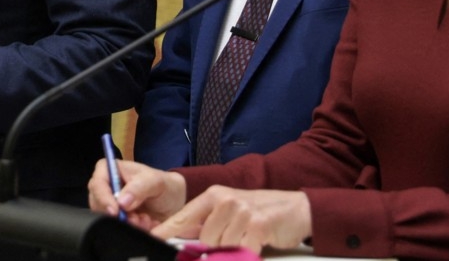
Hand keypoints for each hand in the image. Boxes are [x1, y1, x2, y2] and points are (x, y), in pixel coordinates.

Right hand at [88, 158, 186, 230]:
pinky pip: (117, 227)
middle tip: (134, 219)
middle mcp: (108, 187)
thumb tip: (121, 201)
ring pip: (107, 218)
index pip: (97, 182)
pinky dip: (132, 229)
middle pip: (98, 203)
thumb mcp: (155, 181)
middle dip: (116, 214)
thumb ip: (139, 187)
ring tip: (145, 220)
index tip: (115, 210)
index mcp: (111, 169)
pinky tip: (145, 223)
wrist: (174, 203)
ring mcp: (112, 204)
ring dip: (127, 222)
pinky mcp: (118, 218)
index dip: (102, 196)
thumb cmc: (164, 185)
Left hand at [153, 186, 311, 251]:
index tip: (153, 239)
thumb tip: (182, 237)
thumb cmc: (259, 212)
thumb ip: (205, 223)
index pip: (183, 218)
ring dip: (234, 250)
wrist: (295, 207)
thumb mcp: (228, 211)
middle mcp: (224, 201)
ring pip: (223, 247)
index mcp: (213, 196)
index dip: (166, 231)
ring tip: (247, 238)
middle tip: (234, 238)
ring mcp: (241, 212)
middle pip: (205, 240)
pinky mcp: (257, 225)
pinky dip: (248, 253)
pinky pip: (242, 251)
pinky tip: (256, 242)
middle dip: (216, 248)